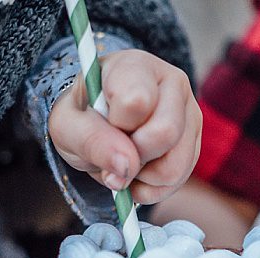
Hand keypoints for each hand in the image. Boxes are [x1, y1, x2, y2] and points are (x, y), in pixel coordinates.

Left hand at [49, 49, 202, 204]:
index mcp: (135, 66)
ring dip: (140, 177)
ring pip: (174, 165)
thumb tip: (126, 166)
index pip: (137, 101)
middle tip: (111, 150)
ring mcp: (189, 112)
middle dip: (131, 156)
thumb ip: (90, 140)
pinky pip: (177, 179)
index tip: (102, 123)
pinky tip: (135, 172)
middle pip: (165, 133)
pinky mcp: (193, 141)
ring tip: (122, 161)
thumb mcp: (66, 125)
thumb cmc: (81, 115)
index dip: (116, 126)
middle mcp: (172, 82)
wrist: (94, 121)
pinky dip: (149, 188)